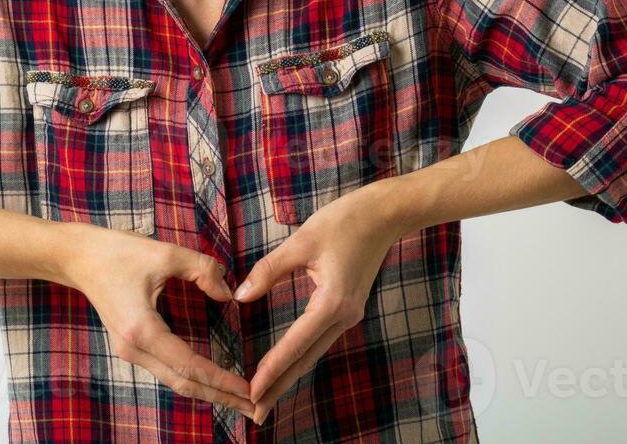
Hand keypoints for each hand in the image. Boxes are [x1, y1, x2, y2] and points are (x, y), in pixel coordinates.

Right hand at [60, 223, 256, 418]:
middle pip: (184, 384)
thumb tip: (229, 294)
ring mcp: (130, 351)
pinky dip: (191, 378)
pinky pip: (166, 369)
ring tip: (238, 398)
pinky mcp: (131, 346)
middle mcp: (134, 349)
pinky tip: (211, 380)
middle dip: (220, 397)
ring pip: (175, 380)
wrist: (79, 256)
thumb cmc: (118, 252)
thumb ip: (203, 270)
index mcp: (143, 330)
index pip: (190, 365)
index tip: (249, 388)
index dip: (221, 379)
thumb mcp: (165, 253)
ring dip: (207, 390)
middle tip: (254, 407)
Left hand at [231, 187, 401, 424]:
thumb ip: (269, 270)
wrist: (385, 214)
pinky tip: (286, 366)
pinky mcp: (348, 309)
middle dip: (279, 387)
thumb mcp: (301, 241)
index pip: (295, 345)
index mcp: (332, 303)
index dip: (272, 370)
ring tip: (266, 397)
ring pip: (313, 354)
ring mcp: (348, 316)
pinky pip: (319, 341)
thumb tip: (240, 296)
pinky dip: (300, 357)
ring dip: (289, 376)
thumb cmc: (344, 221)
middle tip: (255, 413)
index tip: (251, 392)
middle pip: (305, 360)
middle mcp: (343, 317)